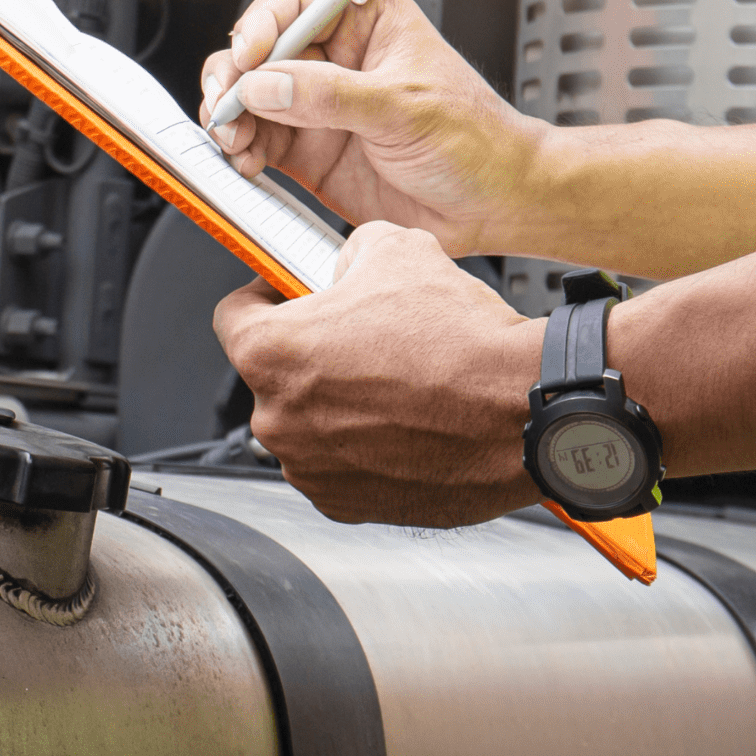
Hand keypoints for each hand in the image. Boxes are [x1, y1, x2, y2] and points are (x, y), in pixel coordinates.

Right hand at [198, 0, 546, 256]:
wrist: (495, 204)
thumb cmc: (474, 140)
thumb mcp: (403, 106)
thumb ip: (331, 96)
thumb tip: (266, 84)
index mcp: (365, 24)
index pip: (293, 7)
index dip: (261, 28)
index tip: (248, 59)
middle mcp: (336, 62)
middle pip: (259, 55)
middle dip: (234, 78)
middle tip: (225, 106)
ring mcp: (319, 109)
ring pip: (251, 102)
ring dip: (231, 119)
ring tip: (233, 142)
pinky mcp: (311, 154)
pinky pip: (260, 144)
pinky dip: (242, 153)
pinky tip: (245, 163)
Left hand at [214, 220, 540, 526]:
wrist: (523, 410)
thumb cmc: (463, 342)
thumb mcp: (397, 249)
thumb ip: (348, 252)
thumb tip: (345, 263)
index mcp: (272, 353)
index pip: (232, 317)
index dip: (264, 297)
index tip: (284, 295)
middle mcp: (280, 419)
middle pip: (275, 376)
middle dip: (311, 355)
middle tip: (362, 339)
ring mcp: (312, 469)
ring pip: (308, 425)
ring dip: (338, 405)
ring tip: (396, 382)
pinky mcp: (347, 505)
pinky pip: (340, 466)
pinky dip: (363, 447)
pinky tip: (407, 421)